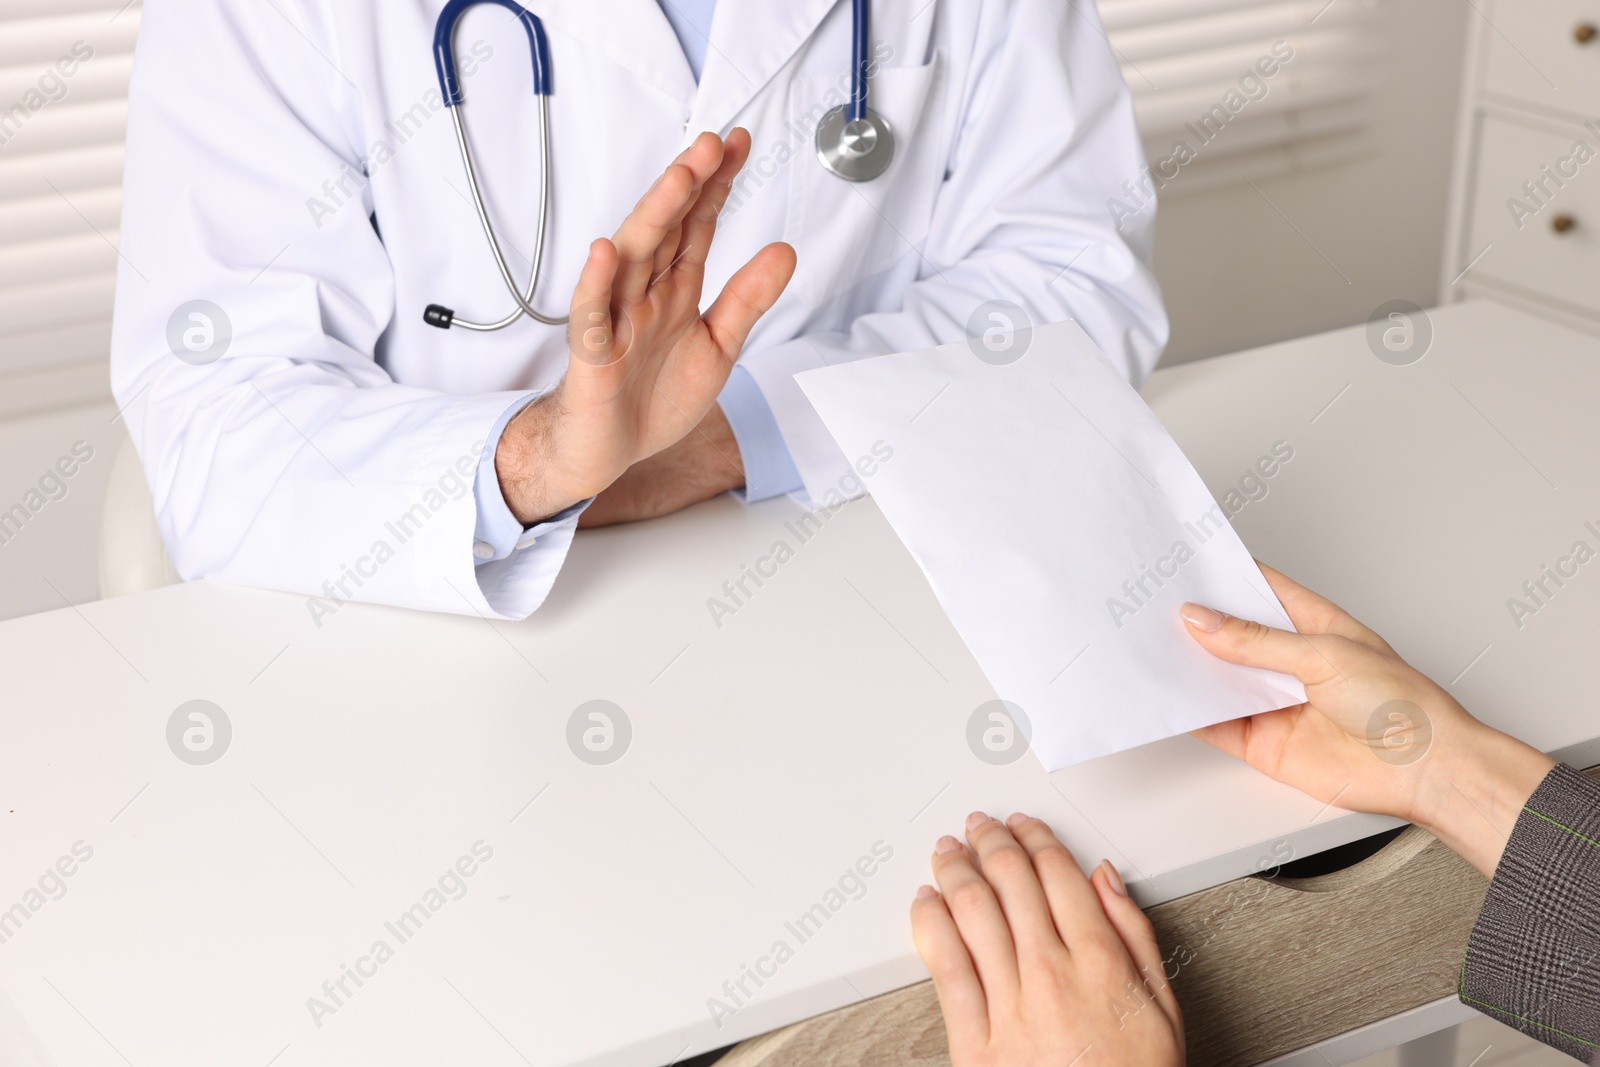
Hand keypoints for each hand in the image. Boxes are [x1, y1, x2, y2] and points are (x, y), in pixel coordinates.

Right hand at [497, 130, 794, 522]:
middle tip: (712, 144)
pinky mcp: (592, 355)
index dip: (717, 187)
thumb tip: (785, 252)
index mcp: (674, 290)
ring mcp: (615, 319)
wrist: (609, 450)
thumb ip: (747, 299)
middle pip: (666, 230)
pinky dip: (597, 285)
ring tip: (678, 178)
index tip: (738, 145)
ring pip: (633, 259)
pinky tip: (606, 254)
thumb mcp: (718, 346)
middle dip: (690, 186)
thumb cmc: (654, 396)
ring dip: (654, 216)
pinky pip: (591, 315)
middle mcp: (644, 294)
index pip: (696, 226)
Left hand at [911, 812, 1182, 1066]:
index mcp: (1099, 962)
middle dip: (990, 842)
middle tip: (979, 825)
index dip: (1035, 839)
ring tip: (948, 850)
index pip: (1058, 876)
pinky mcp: (973, 1039)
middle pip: (1010, 883)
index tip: (1023, 825)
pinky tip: (925, 902)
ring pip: (972, 912)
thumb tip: (1106, 879)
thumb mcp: (1163, 1009)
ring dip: (955, 869)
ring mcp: (1008, 1005)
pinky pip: (945, 965)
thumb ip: (1134, 935)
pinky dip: (930, 922)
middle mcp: (1050, 974)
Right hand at [1182, 563, 1553, 876]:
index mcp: (1312, 624)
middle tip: (1155, 609)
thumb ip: (1258, 643)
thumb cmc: (1403, 705)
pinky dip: (1191, 715)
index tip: (1183, 565)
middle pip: (1230, 635)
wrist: (1424, 771)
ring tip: (1153, 650)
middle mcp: (1290, 661)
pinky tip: (1172, 700)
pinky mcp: (1263, 742)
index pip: (1257, 590)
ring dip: (1188, 669)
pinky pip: (1216, 725)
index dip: (1221, 576)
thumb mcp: (1325, 655)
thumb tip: (1206, 622)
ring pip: (1218, 679)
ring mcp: (1275, 702)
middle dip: (1194, 623)